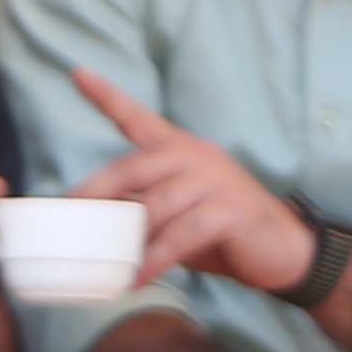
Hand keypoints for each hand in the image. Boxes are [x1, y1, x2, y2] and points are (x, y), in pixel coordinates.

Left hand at [70, 75, 315, 298]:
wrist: (283, 250)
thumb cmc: (222, 232)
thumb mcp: (175, 215)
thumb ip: (141, 207)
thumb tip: (91, 224)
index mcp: (179, 149)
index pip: (138, 117)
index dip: (106, 96)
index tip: (77, 73)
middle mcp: (195, 156)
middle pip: (133, 167)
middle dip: (96, 194)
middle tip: (68, 219)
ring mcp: (215, 181)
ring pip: (155, 206)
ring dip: (125, 240)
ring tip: (102, 266)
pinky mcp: (230, 211)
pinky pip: (181, 235)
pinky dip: (154, 260)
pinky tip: (136, 278)